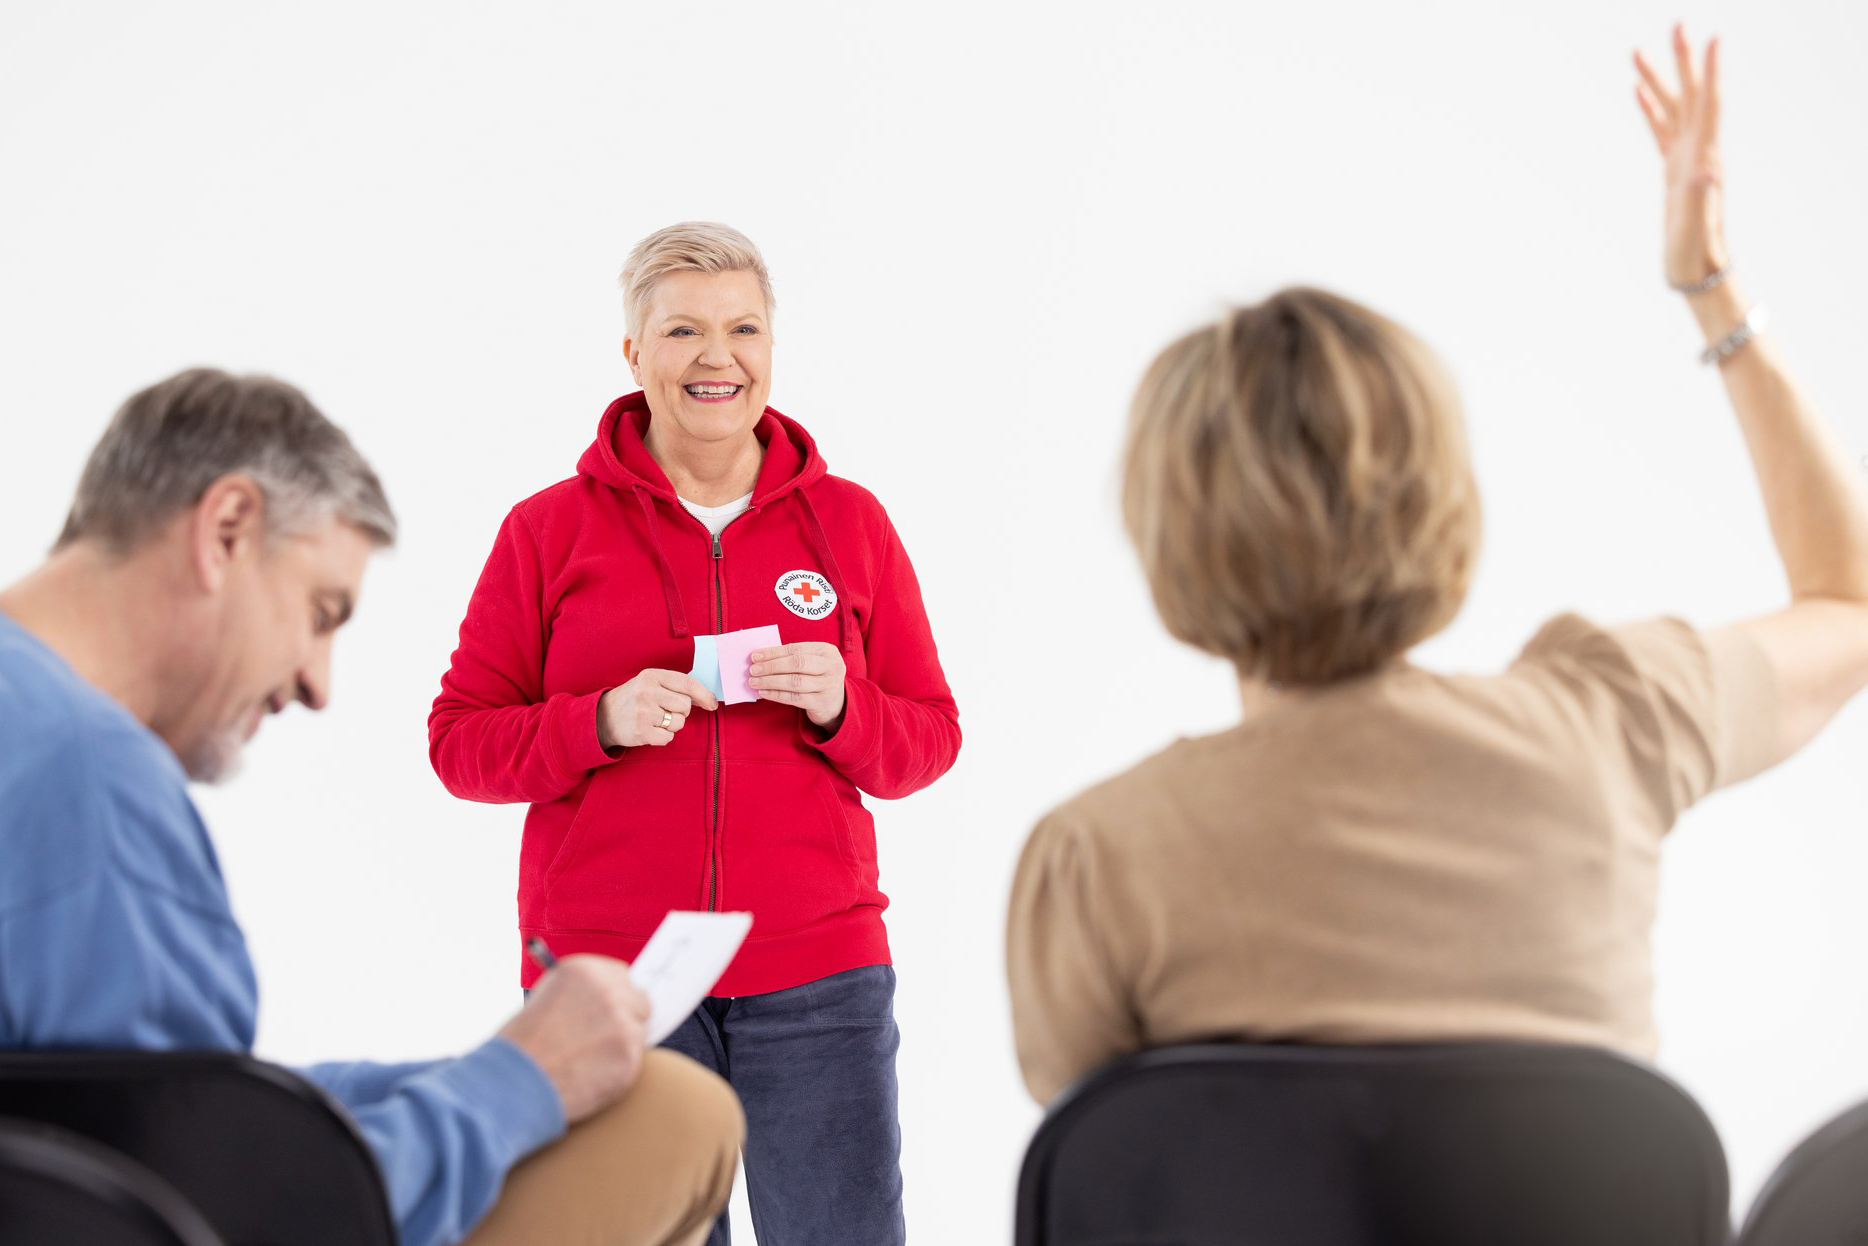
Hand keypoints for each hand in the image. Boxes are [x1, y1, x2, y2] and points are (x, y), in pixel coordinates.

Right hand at [497, 954, 649, 1123]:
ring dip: (619, 1048)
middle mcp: (608, 991)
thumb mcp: (545, 998)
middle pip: (638, 1002)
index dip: (615, 995)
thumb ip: (581, 993)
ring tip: (584, 1063)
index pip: (621, 976)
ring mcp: (622, 1024)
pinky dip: (618, 1072)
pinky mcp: (629, 1056)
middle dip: (625, 1020)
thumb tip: (612, 996)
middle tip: (603, 1041)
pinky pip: (635, 1061)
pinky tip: (588, 1077)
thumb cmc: (521, 1046)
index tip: (610, 1010)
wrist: (510, 1084)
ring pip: (637, 1034)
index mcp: (584, 971)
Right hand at [597, 670, 717, 749]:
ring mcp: (643, 712)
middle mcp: (647, 692)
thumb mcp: (651, 684)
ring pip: (679, 723)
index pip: (687, 683)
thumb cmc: (634, 699)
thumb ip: (676, 688)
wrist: (603, 717)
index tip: (713, 704)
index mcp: (652, 676)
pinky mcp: (641, 731)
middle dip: (682, 711)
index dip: (704, 694)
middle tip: (666, 711)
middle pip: (685, 706)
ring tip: (656, 720)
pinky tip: (650, 730)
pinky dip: (663, 737)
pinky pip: (668, 738)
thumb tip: (707, 698)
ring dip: (672, 725)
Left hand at [748, 641, 846, 728]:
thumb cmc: (817, 677)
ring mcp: (828, 686)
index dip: (774, 652)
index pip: (796, 649)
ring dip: (770, 681)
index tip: (755, 656)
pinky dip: (776, 694)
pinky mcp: (821, 702)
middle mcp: (831, 667)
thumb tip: (761, 657)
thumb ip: (793, 657)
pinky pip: (794, 698)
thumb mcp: (813, 662)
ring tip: (754, 682)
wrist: (835, 703)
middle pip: (797, 663)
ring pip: (795, 682)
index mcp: (827, 651)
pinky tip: (764, 692)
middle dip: (771, 666)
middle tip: (753, 669)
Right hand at [1634, 25, 1728, 287]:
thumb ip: (1698, 200)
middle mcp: (1700, 152)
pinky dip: (1651, 107)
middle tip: (1677, 24)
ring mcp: (1686, 158)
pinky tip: (1638, 91)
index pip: (1710, 106)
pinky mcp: (1672, 170)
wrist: (1697, 272)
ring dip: (1659, 79)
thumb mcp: (1694, 228)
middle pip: (1692, 96)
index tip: (1711, 39)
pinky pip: (1661, 129)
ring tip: (1638, 52)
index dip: (1710, 73)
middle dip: (1684, 60)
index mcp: (1705, 158)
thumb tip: (1704, 174)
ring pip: (1672, 108)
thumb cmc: (1694, 254)